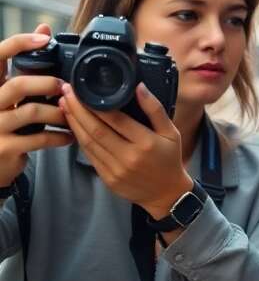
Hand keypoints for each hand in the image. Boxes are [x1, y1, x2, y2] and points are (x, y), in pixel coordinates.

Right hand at [0, 26, 73, 186]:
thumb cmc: (5, 122)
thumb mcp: (10, 94)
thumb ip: (25, 66)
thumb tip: (43, 28)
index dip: (19, 44)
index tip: (45, 38)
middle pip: (18, 85)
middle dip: (48, 84)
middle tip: (65, 89)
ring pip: (32, 111)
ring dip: (59, 113)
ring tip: (72, 116)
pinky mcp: (4, 147)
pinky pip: (39, 138)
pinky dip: (59, 137)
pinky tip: (68, 137)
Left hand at [60, 82, 191, 219]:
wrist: (166, 193)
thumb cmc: (169, 160)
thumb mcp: (171, 133)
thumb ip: (155, 109)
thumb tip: (139, 87)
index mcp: (146, 143)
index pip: (116, 119)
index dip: (95, 104)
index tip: (81, 91)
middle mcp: (129, 156)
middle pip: (96, 130)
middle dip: (78, 111)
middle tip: (66, 94)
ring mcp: (116, 169)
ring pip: (88, 143)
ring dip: (74, 123)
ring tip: (65, 107)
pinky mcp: (107, 178)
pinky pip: (90, 155)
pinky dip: (80, 139)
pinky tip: (75, 127)